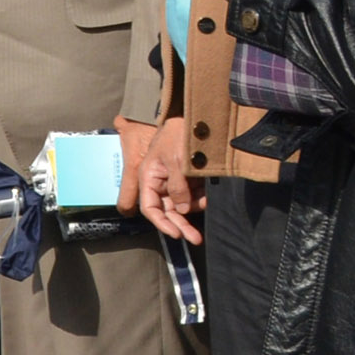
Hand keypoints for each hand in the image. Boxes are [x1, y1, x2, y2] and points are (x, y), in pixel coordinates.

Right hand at [133, 112, 203, 243]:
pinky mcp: (187, 177)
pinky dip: (200, 197)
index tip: (176, 233)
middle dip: (181, 224)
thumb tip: (182, 209)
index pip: (150, 207)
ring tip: (205, 203)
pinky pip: (193, 194)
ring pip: (181, 204)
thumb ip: (178, 186)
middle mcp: (159, 181)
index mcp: (148, 177)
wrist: (192, 115)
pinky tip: (206, 195)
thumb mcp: (176, 160)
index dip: (161, 222)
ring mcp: (174, 180)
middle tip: (196, 239)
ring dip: (193, 208)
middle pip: (167, 210)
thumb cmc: (176, 134)